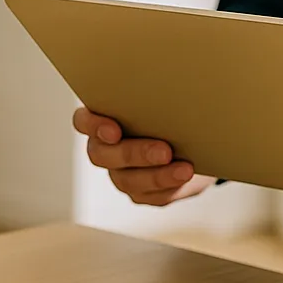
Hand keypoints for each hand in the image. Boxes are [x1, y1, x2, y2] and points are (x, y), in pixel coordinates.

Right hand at [73, 108, 215, 205]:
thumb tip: (172, 86)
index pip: (83, 121)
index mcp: (104, 117)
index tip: (114, 130)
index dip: (93, 126)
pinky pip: (150, 195)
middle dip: (133, 154)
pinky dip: (168, 186)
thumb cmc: (179, 111)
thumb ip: (157, 97)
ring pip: (127, 180)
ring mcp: (121, 173)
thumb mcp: (169, 100)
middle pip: (102, 155)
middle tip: (164, 151)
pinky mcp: (142, 192)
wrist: (200, 140)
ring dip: (157, 175)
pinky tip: (184, 176)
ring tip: (184, 169)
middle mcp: (106, 147)